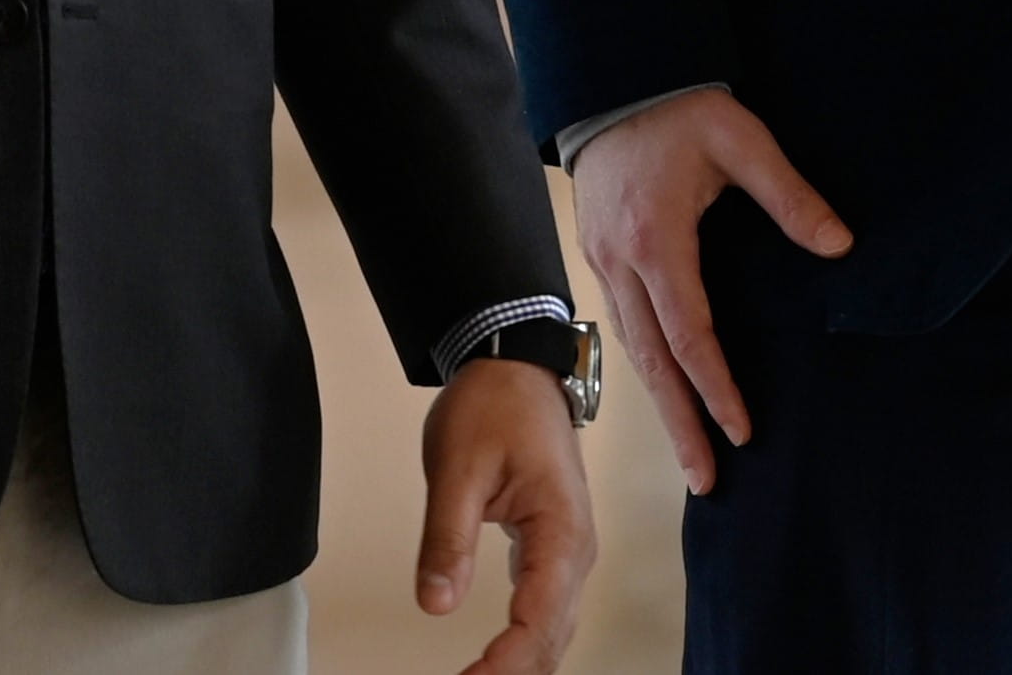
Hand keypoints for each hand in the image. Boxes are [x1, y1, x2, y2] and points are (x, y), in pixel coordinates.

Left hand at [415, 358, 595, 674]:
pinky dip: (523, 646)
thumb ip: (447, 538)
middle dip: (513, 674)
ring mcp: (569, 551)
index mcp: (561, 530)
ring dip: (520, 665)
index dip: (505, 664)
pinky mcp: (553, 550)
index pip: (540, 620)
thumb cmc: (494, 407)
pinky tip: (495, 663)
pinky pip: (546, 612)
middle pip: (553, 637)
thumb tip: (435, 605)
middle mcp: (576, 549)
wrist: (517, 367)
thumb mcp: (457, 467)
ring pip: (555, 631)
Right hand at [570, 87, 849, 493]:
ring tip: (689, 453)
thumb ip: (789, 194)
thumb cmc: (683, 108)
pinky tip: (666, 390)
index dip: (716, 385)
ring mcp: (604, 264)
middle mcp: (622, 264)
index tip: (742, 428)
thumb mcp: (742, 140)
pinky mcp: (602, 257)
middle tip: (706, 480)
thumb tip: (840, 245)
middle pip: (652, 362)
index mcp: (657, 240)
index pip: (689, 332)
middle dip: (680, 424)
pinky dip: (647, 368)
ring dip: (662, 405)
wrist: (616, 80)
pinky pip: (624, 327)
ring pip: (633, 351)